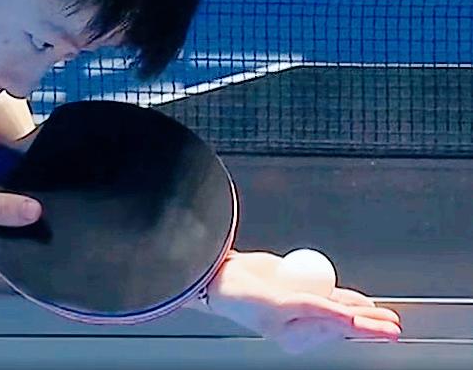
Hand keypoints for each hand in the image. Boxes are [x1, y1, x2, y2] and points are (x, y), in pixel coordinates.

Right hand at [204, 251, 401, 352]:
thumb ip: (315, 309)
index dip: (365, 328)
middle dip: (369, 324)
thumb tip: (345, 317)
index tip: (387, 329)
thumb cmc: (242, 297)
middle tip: (394, 326)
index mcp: (296, 337)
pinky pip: (327, 295)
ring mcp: (301, 306)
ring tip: (386, 317)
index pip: (338, 329)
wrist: (220, 276)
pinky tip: (360, 301)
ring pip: (339, 310)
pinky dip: (346, 298)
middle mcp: (301, 324)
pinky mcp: (297, 290)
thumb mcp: (281, 305)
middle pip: (343, 323)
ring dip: (363, 312)